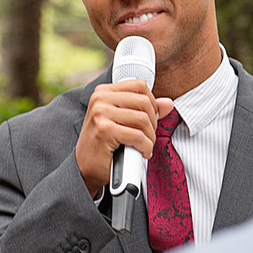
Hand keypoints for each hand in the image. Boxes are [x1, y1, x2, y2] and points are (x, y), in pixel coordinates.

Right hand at [75, 80, 174, 198]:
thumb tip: (168, 103)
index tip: (150, 119)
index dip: (152, 103)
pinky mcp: (105, 130)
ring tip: (145, 145)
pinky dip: (146, 147)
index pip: (139, 85)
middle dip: (153, 122)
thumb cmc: (103, 144)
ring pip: (143, 119)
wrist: (84, 167)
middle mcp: (100, 99)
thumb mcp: (123, 121)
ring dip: (150, 137)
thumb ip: (145, 110)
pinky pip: (138, 136)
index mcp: (103, 92)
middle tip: (148, 136)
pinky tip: (142, 153)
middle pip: (144, 101)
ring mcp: (101, 114)